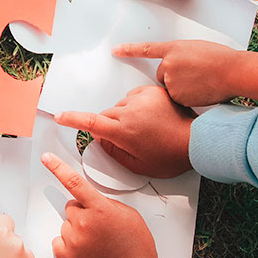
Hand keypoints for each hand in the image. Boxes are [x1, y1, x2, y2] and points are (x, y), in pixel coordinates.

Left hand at [41, 152, 163, 257]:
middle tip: (99, 228)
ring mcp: (74, 241)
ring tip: (97, 244)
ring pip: (66, 225)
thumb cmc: (136, 247)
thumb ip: (106, 204)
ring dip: (77, 230)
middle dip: (82, 213)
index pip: (74, 182)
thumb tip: (92, 202)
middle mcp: (84, 223)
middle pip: (71, 207)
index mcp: (100, 208)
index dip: (57, 168)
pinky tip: (86, 251)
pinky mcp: (67, 257)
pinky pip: (59, 241)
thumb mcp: (128, 215)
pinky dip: (69, 245)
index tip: (45, 158)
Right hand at [55, 86, 194, 177]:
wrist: (197, 140)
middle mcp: (129, 112)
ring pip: (119, 106)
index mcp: (123, 131)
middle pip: (105, 115)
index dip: (71, 119)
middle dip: (109, 126)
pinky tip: (149, 118)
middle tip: (126, 139)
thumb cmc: (171, 156)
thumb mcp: (138, 165)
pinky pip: (134, 97)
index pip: (89, 122)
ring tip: (144, 129)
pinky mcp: (152, 92)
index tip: (60, 116)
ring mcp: (141, 99)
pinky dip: (136, 106)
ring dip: (124, 116)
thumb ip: (113, 152)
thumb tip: (100, 140)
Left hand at [112, 40, 240, 105]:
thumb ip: (180, 56)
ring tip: (201, 82)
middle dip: (173, 76)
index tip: (115, 50)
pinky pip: (177, 99)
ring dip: (181, 87)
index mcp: (173, 49)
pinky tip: (201, 91)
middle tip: (193, 74)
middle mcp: (168, 65)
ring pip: (170, 88)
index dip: (129, 50)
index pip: (146, 49)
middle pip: (162, 74)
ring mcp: (172, 82)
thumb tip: (173, 63)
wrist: (233, 72)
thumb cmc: (220, 59)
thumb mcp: (196, 49)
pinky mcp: (177, 97)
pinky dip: (187, 97)